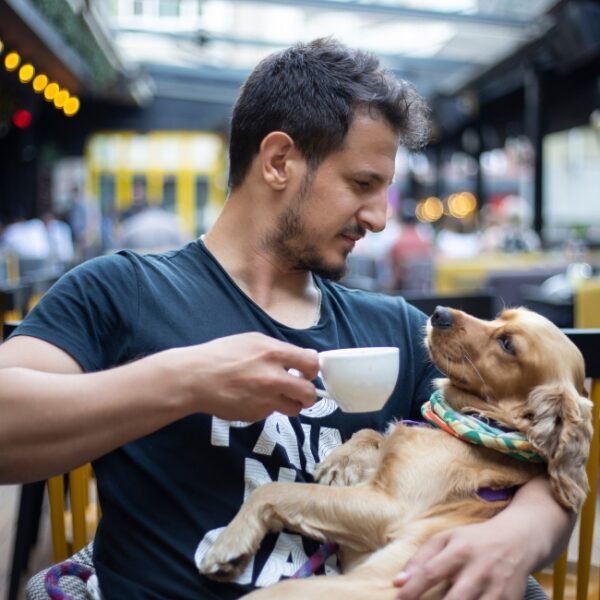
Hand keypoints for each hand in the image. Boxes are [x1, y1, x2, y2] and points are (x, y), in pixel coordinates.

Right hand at [167, 332, 319, 421]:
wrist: (195, 378)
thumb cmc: (221, 354)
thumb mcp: (252, 340)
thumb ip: (279, 349)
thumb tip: (303, 358)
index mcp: (274, 353)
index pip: (312, 364)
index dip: (312, 369)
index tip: (306, 371)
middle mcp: (273, 378)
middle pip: (309, 393)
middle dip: (307, 393)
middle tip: (299, 390)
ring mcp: (265, 400)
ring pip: (294, 409)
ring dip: (290, 403)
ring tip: (276, 395)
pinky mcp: (256, 415)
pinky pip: (271, 413)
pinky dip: (267, 407)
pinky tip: (252, 398)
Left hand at [392, 518, 532, 599]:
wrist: (518, 540)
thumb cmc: (473, 540)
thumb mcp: (446, 539)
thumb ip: (420, 559)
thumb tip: (398, 583)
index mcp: (459, 551)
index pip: (431, 572)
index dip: (413, 589)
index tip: (398, 599)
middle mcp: (479, 570)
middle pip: (455, 599)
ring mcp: (497, 589)